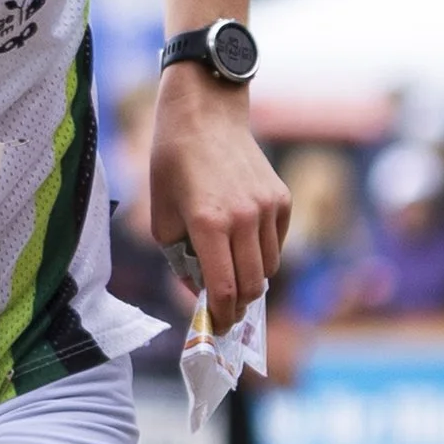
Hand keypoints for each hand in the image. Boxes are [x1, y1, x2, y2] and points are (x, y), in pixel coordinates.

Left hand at [149, 66, 289, 329]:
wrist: (204, 116)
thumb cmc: (172, 164)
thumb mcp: (161, 215)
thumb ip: (180, 258)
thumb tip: (201, 290)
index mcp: (208, 223)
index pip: (225, 289)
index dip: (222, 316)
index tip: (217, 327)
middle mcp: (244, 218)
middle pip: (253, 286)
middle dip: (239, 306)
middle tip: (225, 312)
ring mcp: (268, 208)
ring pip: (269, 267)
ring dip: (251, 279)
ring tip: (231, 272)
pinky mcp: (282, 198)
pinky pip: (277, 243)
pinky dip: (262, 252)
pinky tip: (241, 241)